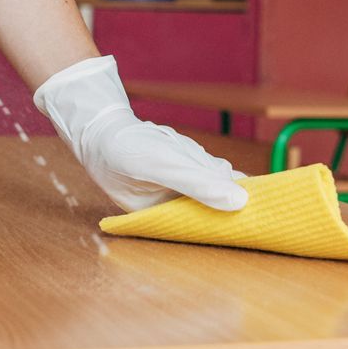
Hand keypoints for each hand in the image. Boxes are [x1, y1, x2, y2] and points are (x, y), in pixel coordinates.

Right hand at [34, 56, 247, 212]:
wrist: (99, 127)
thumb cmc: (123, 148)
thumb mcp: (163, 164)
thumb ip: (199, 184)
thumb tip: (241, 202)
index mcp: (162, 221)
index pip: (207, 222)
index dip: (228, 210)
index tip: (248, 197)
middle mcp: (171, 211)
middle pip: (214, 197)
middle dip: (206, 173)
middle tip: (184, 155)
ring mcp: (177, 192)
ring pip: (211, 177)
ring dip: (198, 159)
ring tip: (166, 147)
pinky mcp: (179, 174)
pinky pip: (202, 165)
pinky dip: (195, 154)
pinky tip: (172, 146)